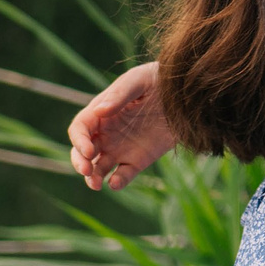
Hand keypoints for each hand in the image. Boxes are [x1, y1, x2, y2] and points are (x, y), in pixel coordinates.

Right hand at [67, 61, 177, 189]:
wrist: (186, 94)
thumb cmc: (157, 80)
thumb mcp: (139, 81)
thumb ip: (119, 95)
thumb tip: (99, 111)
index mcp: (101, 113)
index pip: (80, 129)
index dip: (79, 141)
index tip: (88, 150)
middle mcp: (106, 133)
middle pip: (83, 152)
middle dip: (80, 162)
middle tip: (86, 171)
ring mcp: (121, 148)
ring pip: (99, 167)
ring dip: (92, 177)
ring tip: (95, 185)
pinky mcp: (138, 160)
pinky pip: (123, 175)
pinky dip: (116, 182)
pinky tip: (115, 183)